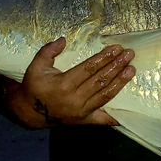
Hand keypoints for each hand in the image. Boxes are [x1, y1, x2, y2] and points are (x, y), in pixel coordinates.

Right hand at [9, 38, 135, 128]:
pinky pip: (103, 119)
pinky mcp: (85, 120)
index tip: (116, 48)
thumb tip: (62, 39)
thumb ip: (47, 52)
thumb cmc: (34, 86)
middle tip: (129, 55)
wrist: (29, 112)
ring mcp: (81, 112)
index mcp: (63, 85)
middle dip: (116, 66)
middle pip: (100, 80)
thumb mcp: (35, 67)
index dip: (104, 58)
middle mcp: (74, 99)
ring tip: (131, 70)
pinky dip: (117, 116)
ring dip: (120, 82)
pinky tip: (131, 109)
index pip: (88, 69)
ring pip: (105, 95)